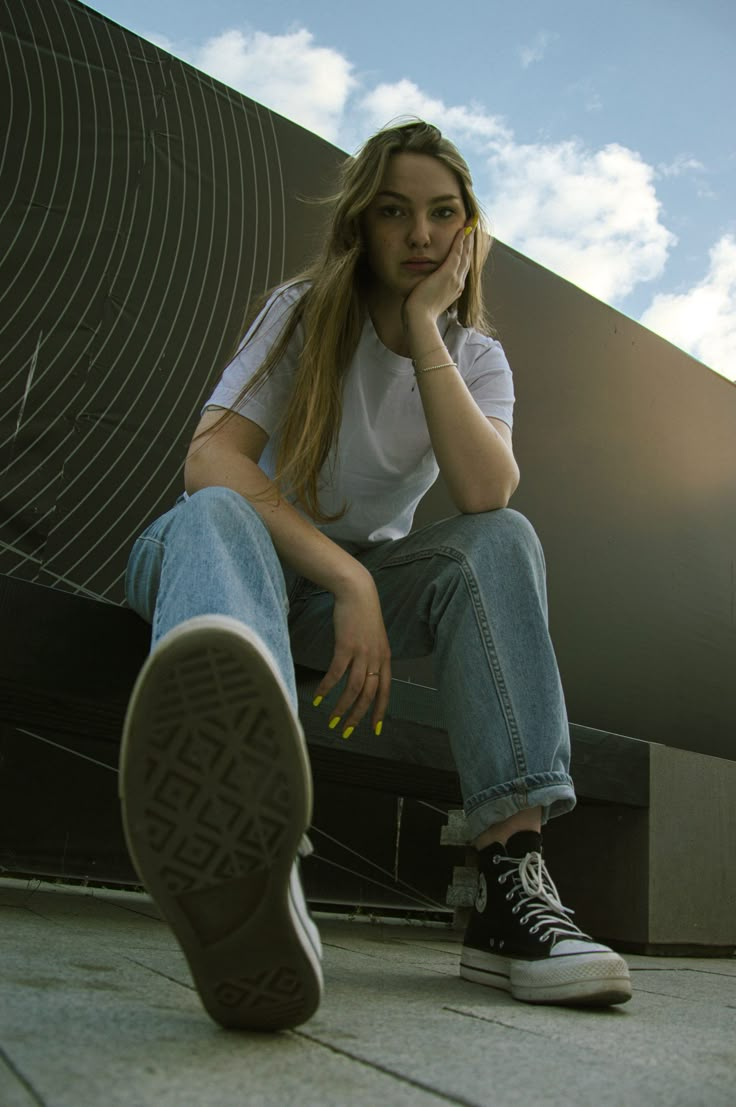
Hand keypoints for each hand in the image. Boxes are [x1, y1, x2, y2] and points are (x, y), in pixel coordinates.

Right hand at [313, 567, 390, 736]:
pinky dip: (327, 688)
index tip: (375, 728)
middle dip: (358, 716)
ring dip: (342, 707)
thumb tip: (363, 672)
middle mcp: (376, 659)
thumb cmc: (363, 613)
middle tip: (346, 731)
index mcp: (385, 658)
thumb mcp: (373, 637)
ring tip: (332, 720)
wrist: (357, 592)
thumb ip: (371, 655)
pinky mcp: (346, 646)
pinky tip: (318, 697)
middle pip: (369, 695)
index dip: (380, 711)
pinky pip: (336, 674)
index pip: (385, 691)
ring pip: (354, 689)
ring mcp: (362, 653)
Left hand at [403, 223, 474, 325]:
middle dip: (469, 243)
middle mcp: (458, 284)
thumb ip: (427, 291)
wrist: (419, 320)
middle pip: (467, 259)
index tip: (466, 242)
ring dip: (468, 237)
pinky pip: (456, 253)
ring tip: (470, 224)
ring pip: (464, 254)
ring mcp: (454, 279)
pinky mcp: (447, 274)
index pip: (461, 268)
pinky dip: (460, 240)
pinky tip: (462, 229)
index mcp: (454, 290)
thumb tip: (421, 287)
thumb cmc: (418, 314)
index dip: (465, 254)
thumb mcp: (426, 300)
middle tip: (472, 227)